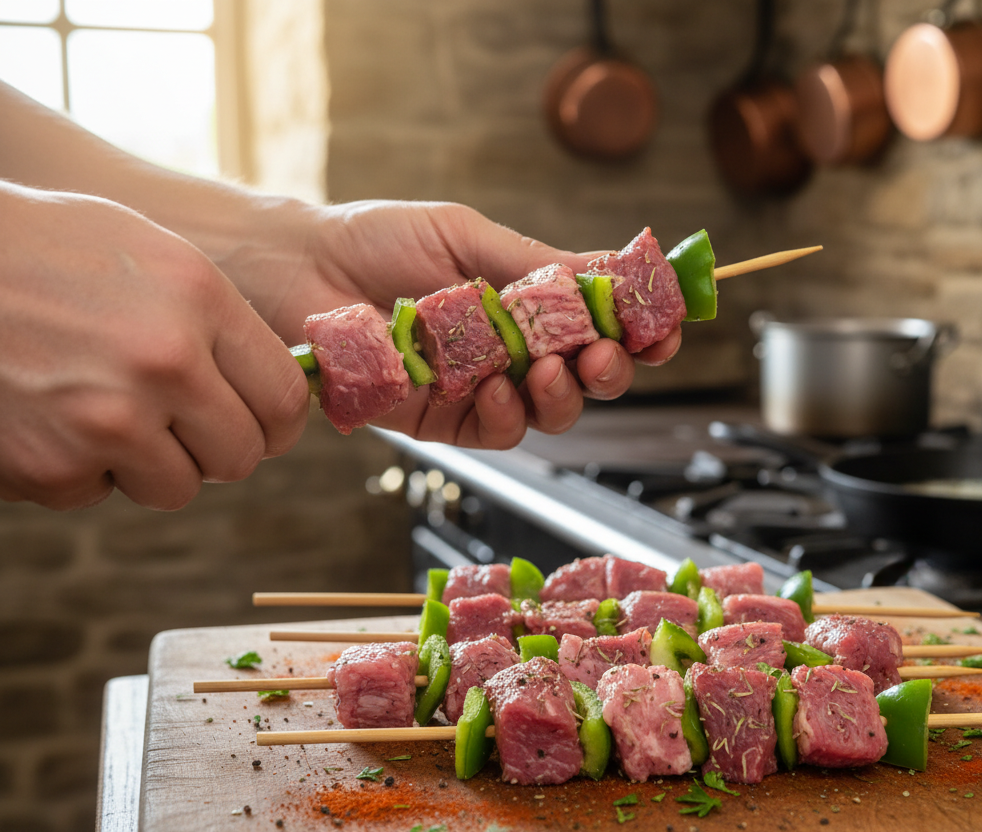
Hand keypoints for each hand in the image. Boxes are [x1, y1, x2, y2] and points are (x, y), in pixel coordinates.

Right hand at [0, 184, 307, 509]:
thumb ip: (220, 320)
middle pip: (241, 456)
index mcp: (199, 302)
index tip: (260, 420)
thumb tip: (278, 381)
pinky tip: (48, 413)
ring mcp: (107, 421)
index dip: (276, 420)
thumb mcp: (150, 254)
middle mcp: (164, 364)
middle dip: (217, 446)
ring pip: (176, 487)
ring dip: (151, 462)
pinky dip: (78, 466)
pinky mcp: (51, 467)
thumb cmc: (42, 249)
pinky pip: (96, 492)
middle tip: (184, 424)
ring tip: (105, 408)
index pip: (285, 400)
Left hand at [226, 200, 679, 448]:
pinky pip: (493, 433)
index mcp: (527, 304)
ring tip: (554, 371)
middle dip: (610, 370)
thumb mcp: (469, 237)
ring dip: (565, 396)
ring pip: (548, 413)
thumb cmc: (378, 239)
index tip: (664, 326)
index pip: (599, 325)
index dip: (639, 331)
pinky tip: (501, 388)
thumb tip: (613, 265)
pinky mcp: (440, 422)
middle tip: (608, 354)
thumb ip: (538, 263)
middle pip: (587, 378)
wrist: (299, 267)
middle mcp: (512, 351)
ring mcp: (479, 389)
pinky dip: (508, 416)